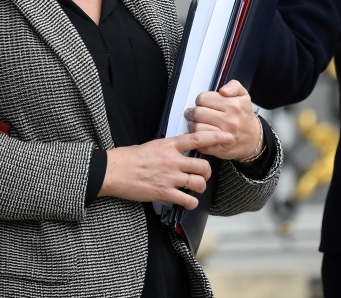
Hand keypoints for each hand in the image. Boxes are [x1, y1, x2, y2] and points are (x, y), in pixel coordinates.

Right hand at [98, 131, 233, 209]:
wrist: (113, 171)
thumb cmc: (128, 158)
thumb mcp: (151, 145)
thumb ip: (168, 148)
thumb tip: (179, 151)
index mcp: (168, 145)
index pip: (197, 139)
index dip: (216, 138)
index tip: (227, 136)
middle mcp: (172, 160)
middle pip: (203, 166)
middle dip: (206, 173)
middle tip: (202, 175)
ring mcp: (169, 177)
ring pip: (198, 183)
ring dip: (199, 187)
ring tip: (193, 188)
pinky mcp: (164, 193)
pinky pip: (188, 200)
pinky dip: (191, 203)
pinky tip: (186, 201)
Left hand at [185, 80, 262, 160]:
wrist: (253, 139)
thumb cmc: (243, 116)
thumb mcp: (243, 96)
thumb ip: (234, 86)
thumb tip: (223, 91)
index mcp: (234, 105)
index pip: (203, 98)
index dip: (200, 100)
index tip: (203, 104)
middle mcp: (230, 120)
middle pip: (197, 113)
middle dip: (192, 113)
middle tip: (194, 114)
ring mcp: (224, 136)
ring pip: (196, 127)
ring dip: (193, 125)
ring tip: (197, 123)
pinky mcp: (219, 148)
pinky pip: (200, 141)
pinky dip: (196, 137)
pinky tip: (200, 133)